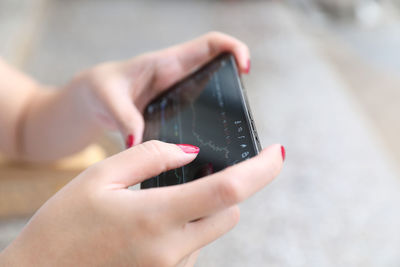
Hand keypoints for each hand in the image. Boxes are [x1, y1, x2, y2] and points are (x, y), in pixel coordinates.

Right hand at [0, 141, 282, 265]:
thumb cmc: (62, 227)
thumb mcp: (100, 177)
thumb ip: (150, 157)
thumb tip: (189, 152)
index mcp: (156, 217)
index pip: (228, 191)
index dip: (260, 169)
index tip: (278, 151)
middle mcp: (172, 250)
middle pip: (229, 214)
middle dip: (224, 190)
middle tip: (195, 174)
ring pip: (209, 231)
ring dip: (200, 211)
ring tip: (154, 204)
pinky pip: (191, 249)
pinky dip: (185, 230)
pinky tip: (149, 226)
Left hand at [66, 32, 249, 147]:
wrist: (90, 103)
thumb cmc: (98, 90)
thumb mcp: (107, 99)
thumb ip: (124, 118)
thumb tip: (138, 142)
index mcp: (166, 64)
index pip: (209, 45)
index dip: (233, 48)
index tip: (245, 67)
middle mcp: (178, 78)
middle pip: (218, 70)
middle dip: (235, 82)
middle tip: (243, 108)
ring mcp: (179, 96)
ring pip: (212, 94)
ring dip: (226, 105)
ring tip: (233, 130)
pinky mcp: (175, 112)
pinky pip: (200, 113)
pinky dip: (210, 123)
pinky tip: (211, 145)